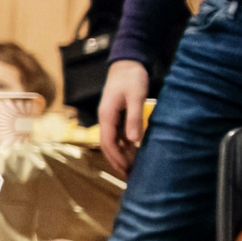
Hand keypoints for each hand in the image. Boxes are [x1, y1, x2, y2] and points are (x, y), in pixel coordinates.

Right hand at [98, 59, 150, 174]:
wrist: (127, 63)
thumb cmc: (131, 78)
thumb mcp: (136, 96)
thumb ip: (134, 118)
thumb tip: (134, 140)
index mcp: (106, 115)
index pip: (107, 142)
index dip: (116, 158)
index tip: (127, 170)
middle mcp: (105, 119)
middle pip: (107, 146)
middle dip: (116, 162)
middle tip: (129, 176)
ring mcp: (110, 117)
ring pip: (112, 142)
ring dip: (120, 156)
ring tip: (132, 169)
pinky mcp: (117, 115)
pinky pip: (118, 135)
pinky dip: (125, 146)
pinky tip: (134, 153)